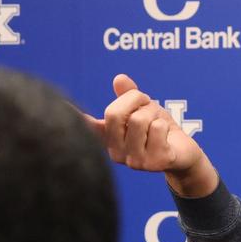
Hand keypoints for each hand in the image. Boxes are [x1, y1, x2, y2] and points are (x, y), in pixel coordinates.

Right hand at [81, 74, 217, 196]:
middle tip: (148, 103)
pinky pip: (157, 128)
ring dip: (154, 113)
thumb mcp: (145, 108)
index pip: (86, 128)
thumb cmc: (161, 131)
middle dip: (136, 99)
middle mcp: (116, 153)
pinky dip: (165, 125)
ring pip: (139, 119)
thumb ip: (130, 95)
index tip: (55, 106)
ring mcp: (134, 161)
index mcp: (109, 139)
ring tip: (158, 123)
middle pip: (114, 113)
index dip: (70, 117)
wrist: (185, 154)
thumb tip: (119, 78)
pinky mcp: (154, 163)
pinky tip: (167, 138)